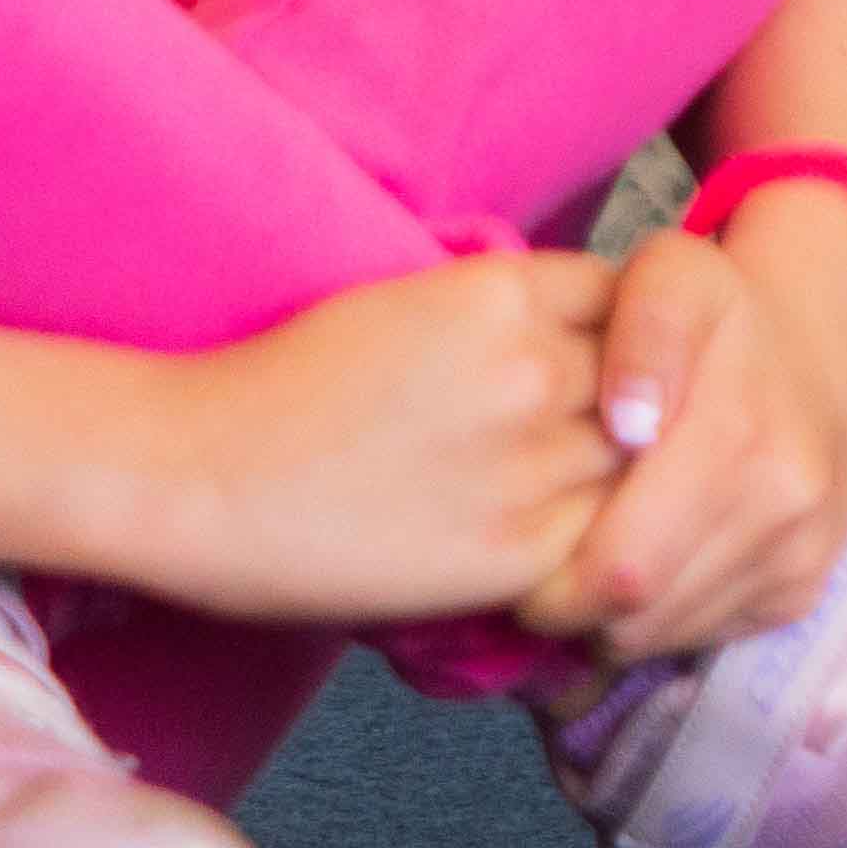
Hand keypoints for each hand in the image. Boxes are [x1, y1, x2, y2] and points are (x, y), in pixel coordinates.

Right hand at [138, 249, 631, 632]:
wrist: (192, 478)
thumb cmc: (285, 386)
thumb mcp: (409, 304)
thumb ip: (509, 314)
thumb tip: (594, 337)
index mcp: (503, 295)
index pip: (636, 298)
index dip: (630, 335)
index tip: (612, 365)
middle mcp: (533, 371)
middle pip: (654, 382)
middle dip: (642, 408)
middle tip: (615, 438)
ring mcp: (529, 464)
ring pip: (640, 466)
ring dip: (624, 480)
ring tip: (590, 496)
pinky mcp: (514, 552)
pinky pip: (603, 541)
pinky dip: (595, 543)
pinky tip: (557, 544)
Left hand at [540, 212, 846, 662]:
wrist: (837, 340)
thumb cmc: (726, 310)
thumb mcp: (673, 276)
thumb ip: (643, 330)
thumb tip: (630, 423)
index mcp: (740, 443)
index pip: (619, 573)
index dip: (550, 581)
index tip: (523, 545)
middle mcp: (783, 513)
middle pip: (634, 619)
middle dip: (571, 605)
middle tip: (544, 560)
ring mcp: (800, 559)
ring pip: (664, 637)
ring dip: (613, 615)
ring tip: (595, 551)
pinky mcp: (802, 592)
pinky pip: (704, 638)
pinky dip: (662, 615)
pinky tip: (652, 557)